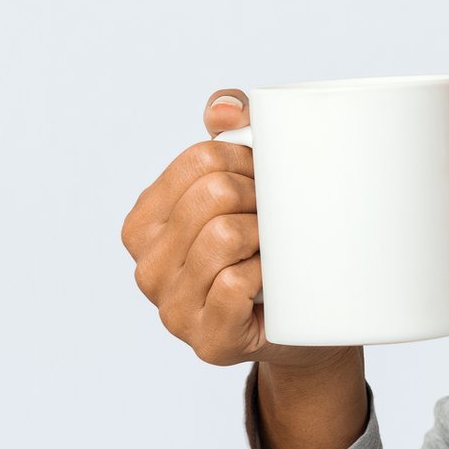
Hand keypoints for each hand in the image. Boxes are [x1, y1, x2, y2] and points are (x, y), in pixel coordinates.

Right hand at [121, 89, 361, 376]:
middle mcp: (147, 268)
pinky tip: (274, 283)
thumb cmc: (268, 246)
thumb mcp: (246, 183)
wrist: (305, 322)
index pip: (198, 160)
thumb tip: (224, 108)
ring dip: (267, 236)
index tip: (268, 179)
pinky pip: (236, 284)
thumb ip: (230, 130)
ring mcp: (173, 310)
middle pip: (213, 194)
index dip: (247, 160)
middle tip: (281, 217)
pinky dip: (266, 276)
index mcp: (143, 223)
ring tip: (277, 249)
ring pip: (224, 236)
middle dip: (261, 196)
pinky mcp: (209, 340)